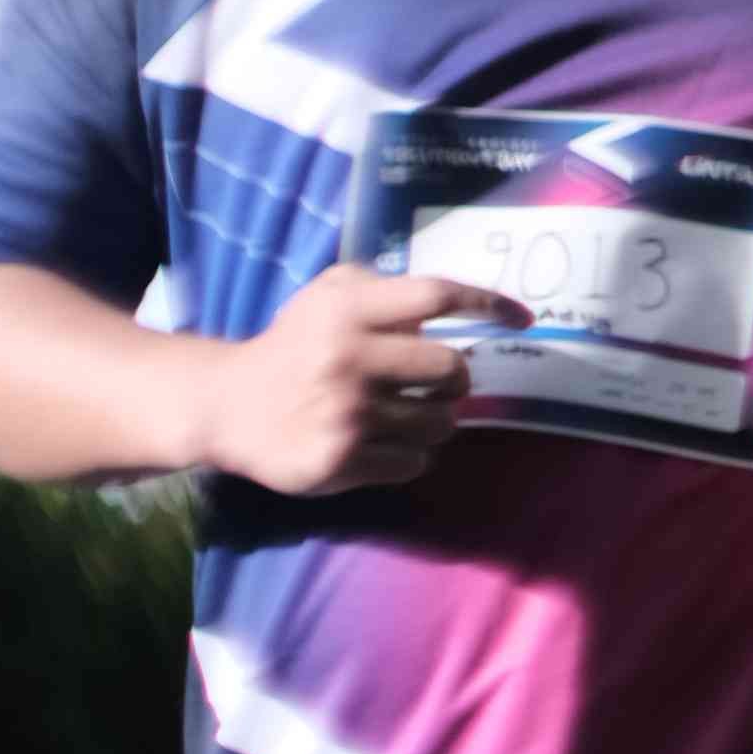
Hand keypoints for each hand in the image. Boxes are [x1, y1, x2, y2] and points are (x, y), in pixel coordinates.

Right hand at [196, 262, 527, 495]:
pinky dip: (409, 455)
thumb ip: (379, 291)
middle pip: (453, 370)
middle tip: (437, 384)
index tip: (523, 318)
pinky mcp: (345, 459)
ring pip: (441, 423)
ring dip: (433, 421)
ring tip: (403, 415)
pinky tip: (381, 444)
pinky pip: (415, 462)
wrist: (230, 405)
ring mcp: (349, 412)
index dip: (486, 303)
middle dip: (455, 381)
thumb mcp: (324, 298)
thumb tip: (446, 303)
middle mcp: (350, 357)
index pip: (435, 295)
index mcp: (348, 310)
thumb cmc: (293, 346)